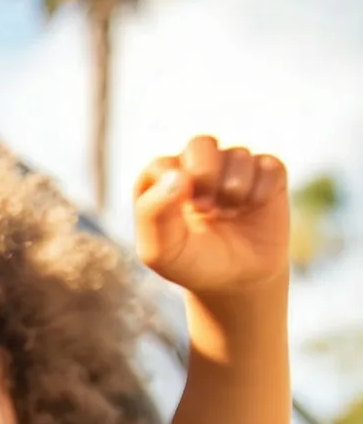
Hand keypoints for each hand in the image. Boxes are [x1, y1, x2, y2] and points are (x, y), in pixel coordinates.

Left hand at [135, 135, 289, 310]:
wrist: (237, 281)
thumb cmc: (192, 264)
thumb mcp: (161, 251)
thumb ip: (153, 214)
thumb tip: (178, 176)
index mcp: (159, 179)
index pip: (163, 165)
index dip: (177, 189)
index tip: (186, 215)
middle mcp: (194, 165)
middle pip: (201, 143)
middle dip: (206, 175)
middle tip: (206, 207)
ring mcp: (231, 166)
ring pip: (238, 154)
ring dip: (234, 190)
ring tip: (227, 214)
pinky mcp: (266, 172)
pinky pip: (270, 165)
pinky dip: (261, 191)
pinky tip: (251, 209)